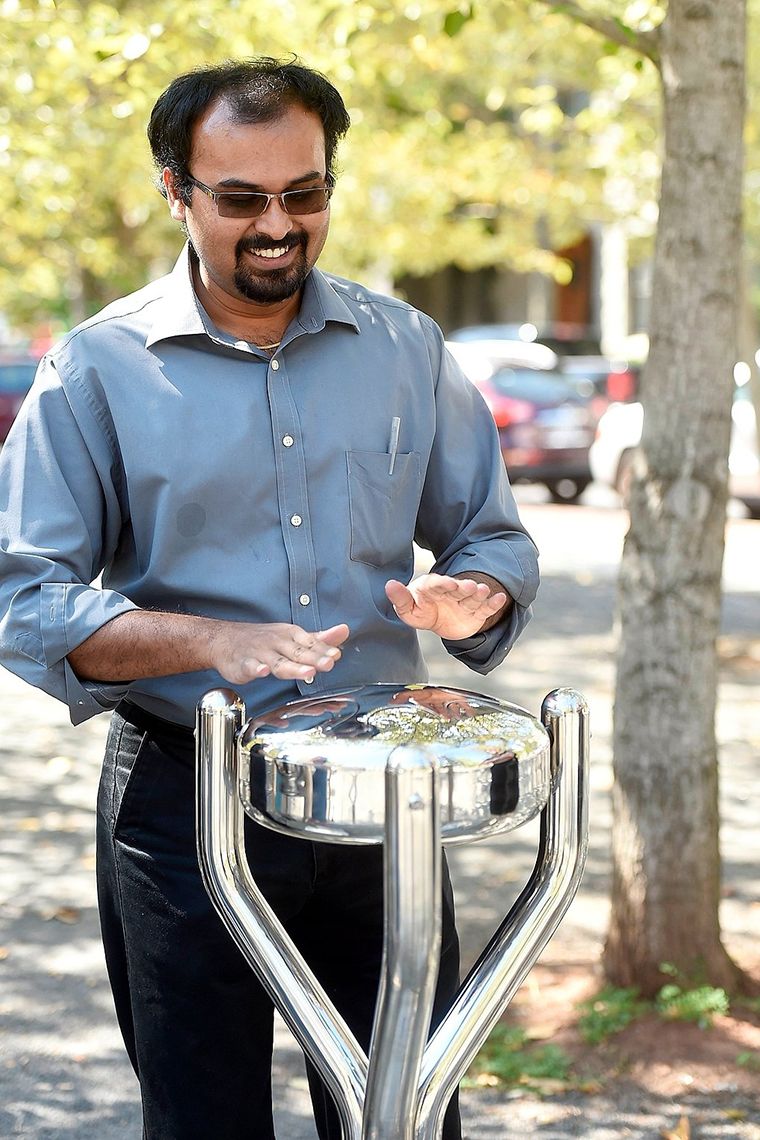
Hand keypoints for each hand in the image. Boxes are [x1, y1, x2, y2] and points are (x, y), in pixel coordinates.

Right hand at [209, 622, 349, 684]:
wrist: (225, 639)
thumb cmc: (264, 641)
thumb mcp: (292, 637)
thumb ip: (318, 639)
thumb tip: (344, 631)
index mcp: (291, 636)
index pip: (311, 644)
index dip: (324, 650)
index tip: (336, 655)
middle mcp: (277, 643)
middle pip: (298, 653)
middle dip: (314, 658)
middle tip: (329, 663)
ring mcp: (260, 653)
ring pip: (278, 662)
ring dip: (293, 667)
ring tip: (308, 672)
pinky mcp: (243, 664)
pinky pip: (250, 666)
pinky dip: (255, 669)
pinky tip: (262, 671)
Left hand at [384, 574, 508, 640]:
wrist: (441, 620)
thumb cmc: (421, 611)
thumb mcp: (408, 609)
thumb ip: (400, 599)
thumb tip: (389, 585)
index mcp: (432, 589)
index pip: (436, 585)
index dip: (442, 584)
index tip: (448, 583)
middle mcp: (451, 592)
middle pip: (458, 589)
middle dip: (464, 587)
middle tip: (470, 586)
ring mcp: (465, 602)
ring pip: (472, 597)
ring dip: (479, 594)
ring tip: (483, 590)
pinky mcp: (476, 613)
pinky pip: (486, 608)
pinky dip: (493, 603)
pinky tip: (501, 597)